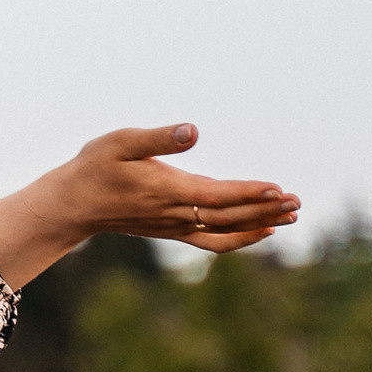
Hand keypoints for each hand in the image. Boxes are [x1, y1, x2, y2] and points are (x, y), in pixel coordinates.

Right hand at [0, 126, 298, 292]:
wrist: (74, 204)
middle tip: (297, 202)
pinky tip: (259, 230)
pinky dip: (240, 238)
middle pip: (229, 216)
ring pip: (225, 232)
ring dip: (258, 224)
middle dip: (265, 209)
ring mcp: (175, 226)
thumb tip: (192, 131)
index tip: (278, 189)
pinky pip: (214, 240)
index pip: (218, 196)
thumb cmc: (95, 167)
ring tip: (288, 216)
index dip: (249, 194)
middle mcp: (175, 214)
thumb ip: (158, 138)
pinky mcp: (172, 230)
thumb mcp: (121, 142)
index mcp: (167, 191)